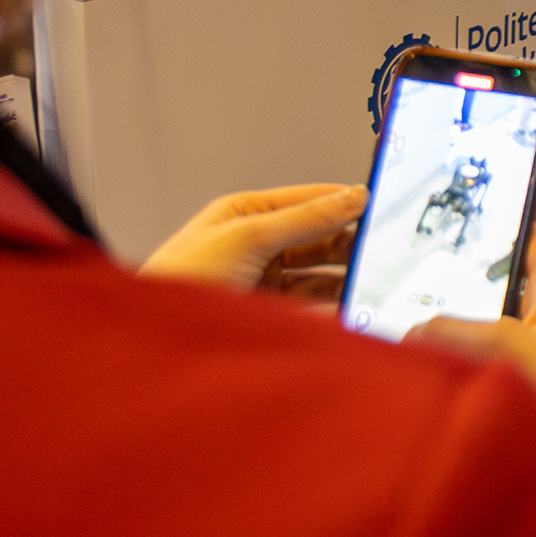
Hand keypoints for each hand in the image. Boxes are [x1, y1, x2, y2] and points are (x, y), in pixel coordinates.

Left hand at [139, 184, 366, 299]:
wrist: (155, 339)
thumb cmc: (180, 281)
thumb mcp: (248, 238)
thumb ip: (304, 218)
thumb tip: (350, 197)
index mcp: (245, 214)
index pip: (306, 200)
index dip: (342, 200)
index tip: (379, 205)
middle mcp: (256, 245)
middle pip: (316, 237)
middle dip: (347, 240)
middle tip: (380, 244)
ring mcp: (263, 279)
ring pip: (318, 272)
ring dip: (343, 273)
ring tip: (370, 275)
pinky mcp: (270, 312)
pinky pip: (311, 303)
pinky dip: (332, 302)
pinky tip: (349, 302)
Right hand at [405, 226, 535, 414]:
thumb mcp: (511, 344)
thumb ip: (460, 331)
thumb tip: (418, 330)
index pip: (534, 240)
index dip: (510, 220)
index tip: (481, 205)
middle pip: (499, 282)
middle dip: (465, 276)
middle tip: (428, 264)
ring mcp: (529, 350)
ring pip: (482, 323)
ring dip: (455, 322)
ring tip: (418, 311)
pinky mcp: (514, 380)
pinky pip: (476, 357)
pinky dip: (454, 355)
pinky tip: (430, 356)